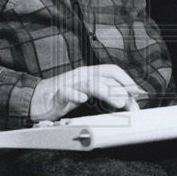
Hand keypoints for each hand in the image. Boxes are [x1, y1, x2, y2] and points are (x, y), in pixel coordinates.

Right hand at [29, 64, 145, 121]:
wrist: (38, 99)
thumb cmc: (65, 96)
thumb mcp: (88, 93)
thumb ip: (106, 94)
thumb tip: (129, 102)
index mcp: (89, 73)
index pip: (112, 70)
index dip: (127, 79)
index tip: (138, 93)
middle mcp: (81, 75)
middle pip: (105, 77)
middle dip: (122, 90)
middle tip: (132, 105)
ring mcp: (69, 84)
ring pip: (90, 83)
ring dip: (107, 92)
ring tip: (119, 103)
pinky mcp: (57, 94)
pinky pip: (66, 92)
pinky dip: (75, 95)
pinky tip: (82, 100)